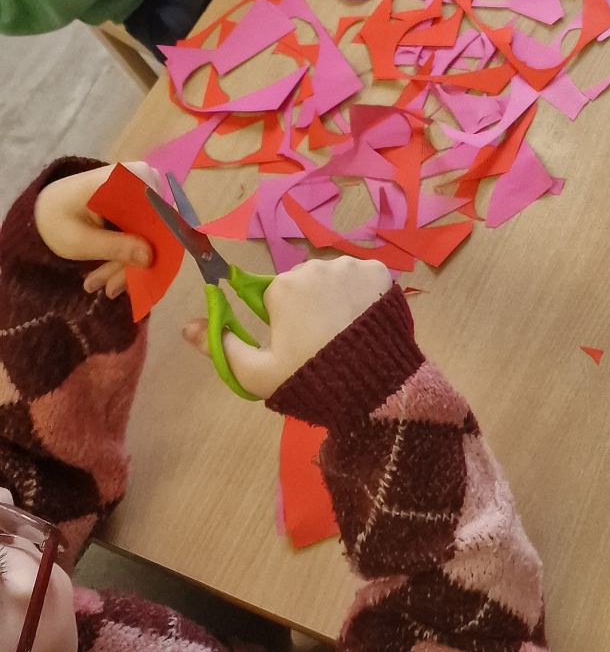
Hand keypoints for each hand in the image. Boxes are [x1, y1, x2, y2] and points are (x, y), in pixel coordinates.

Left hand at [35, 161, 157, 299]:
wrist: (41, 209)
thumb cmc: (54, 219)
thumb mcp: (79, 240)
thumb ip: (115, 248)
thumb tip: (150, 258)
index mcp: (127, 179)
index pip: (156, 215)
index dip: (151, 247)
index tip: (136, 277)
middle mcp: (141, 180)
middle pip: (151, 227)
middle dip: (131, 262)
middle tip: (109, 290)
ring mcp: (140, 192)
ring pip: (146, 234)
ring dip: (124, 264)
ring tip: (96, 284)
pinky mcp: (136, 205)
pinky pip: (139, 233)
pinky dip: (124, 255)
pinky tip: (105, 275)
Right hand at [181, 254, 390, 398]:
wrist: (374, 387)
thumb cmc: (309, 378)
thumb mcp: (256, 372)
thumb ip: (219, 347)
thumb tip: (186, 326)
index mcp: (283, 285)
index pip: (276, 297)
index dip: (283, 322)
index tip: (297, 344)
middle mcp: (316, 265)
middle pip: (306, 284)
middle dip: (309, 306)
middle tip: (323, 342)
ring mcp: (352, 266)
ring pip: (335, 279)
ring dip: (336, 298)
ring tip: (347, 334)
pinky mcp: (382, 272)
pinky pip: (363, 279)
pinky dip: (363, 295)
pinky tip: (367, 321)